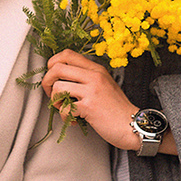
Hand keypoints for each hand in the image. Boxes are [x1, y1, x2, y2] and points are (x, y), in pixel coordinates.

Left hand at [42, 49, 176, 154]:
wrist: (134, 125)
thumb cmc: (118, 109)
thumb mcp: (104, 85)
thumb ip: (86, 78)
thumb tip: (61, 79)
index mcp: (96, 69)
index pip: (66, 54)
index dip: (53, 64)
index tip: (53, 77)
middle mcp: (94, 76)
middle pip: (56, 67)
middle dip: (47, 82)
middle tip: (51, 93)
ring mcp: (92, 90)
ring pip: (57, 87)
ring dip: (55, 100)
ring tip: (64, 108)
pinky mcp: (89, 107)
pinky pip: (64, 108)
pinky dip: (64, 116)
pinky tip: (74, 120)